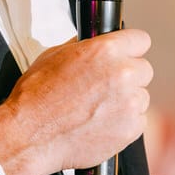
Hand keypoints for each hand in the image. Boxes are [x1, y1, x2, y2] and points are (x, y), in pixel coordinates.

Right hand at [0, 29, 152, 174]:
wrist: (30, 134)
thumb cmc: (37, 97)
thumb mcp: (54, 56)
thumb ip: (84, 47)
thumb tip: (94, 43)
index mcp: (105, 51)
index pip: (140, 40)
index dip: (130, 48)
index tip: (126, 55)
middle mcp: (122, 74)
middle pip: (144, 69)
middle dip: (128, 77)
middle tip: (106, 87)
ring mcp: (129, 103)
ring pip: (141, 97)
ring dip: (126, 101)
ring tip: (98, 108)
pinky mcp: (130, 129)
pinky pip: (138, 121)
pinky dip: (124, 123)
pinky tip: (100, 123)